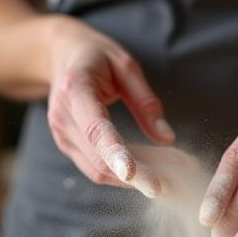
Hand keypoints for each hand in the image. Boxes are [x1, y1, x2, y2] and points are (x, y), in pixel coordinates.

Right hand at [47, 17, 174, 197]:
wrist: (61, 56)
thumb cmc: (97, 58)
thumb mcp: (127, 67)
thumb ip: (146, 103)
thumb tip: (167, 137)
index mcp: (76, 89)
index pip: (95, 128)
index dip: (114, 152)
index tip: (132, 173)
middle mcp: (63, 117)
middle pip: (100, 159)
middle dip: (140, 174)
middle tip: (176, 179)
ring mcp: (62, 135)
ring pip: (100, 170)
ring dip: (136, 179)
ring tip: (170, 176)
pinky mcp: (68, 147)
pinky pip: (96, 169)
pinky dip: (124, 174)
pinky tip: (149, 170)